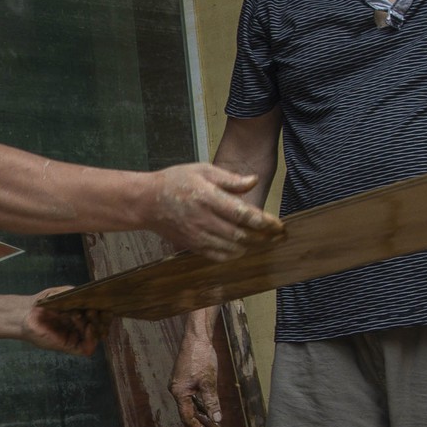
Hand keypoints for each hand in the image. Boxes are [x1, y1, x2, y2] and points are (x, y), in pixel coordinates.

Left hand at [17, 288, 101, 355]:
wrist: (25, 313)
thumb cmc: (42, 303)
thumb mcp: (62, 293)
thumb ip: (77, 294)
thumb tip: (91, 296)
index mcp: (80, 315)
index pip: (100, 316)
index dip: (106, 313)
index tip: (107, 306)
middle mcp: (80, 327)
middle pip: (101, 328)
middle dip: (104, 320)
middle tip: (101, 311)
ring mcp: (75, 337)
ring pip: (96, 338)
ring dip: (97, 327)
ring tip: (91, 315)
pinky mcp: (68, 346)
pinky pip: (86, 349)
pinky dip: (92, 340)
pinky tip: (89, 327)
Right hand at [146, 163, 282, 259]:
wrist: (146, 202)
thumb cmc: (174, 182)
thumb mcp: (202, 170)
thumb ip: (229, 179)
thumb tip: (253, 182)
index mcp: (209, 198)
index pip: (244, 215)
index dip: (265, 222)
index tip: (279, 225)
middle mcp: (204, 220)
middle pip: (242, 235)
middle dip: (264, 238)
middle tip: (278, 237)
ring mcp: (198, 236)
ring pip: (232, 248)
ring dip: (251, 247)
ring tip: (263, 242)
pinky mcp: (192, 246)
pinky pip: (217, 256)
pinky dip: (233, 255)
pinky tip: (241, 248)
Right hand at [170, 317, 222, 426]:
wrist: (197, 338)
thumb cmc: (201, 358)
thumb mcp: (209, 382)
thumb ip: (212, 402)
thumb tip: (216, 419)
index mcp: (179, 392)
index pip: (187, 416)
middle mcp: (176, 389)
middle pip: (188, 411)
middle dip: (203, 420)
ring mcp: (180, 383)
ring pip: (191, 403)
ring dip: (203, 411)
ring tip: (215, 419)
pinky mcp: (185, 378)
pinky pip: (192, 395)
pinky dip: (201, 401)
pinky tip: (210, 405)